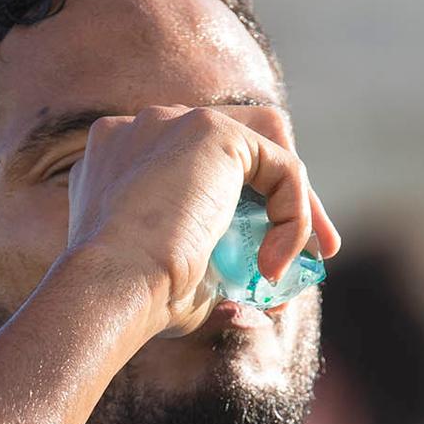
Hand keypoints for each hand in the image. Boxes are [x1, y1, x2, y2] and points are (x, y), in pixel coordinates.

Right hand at [59, 104, 340, 337]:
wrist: (110, 288)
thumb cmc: (135, 302)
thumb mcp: (179, 280)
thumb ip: (216, 267)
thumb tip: (262, 297)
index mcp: (118, 164)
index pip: (195, 168)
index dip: (240, 207)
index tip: (269, 259)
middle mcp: (141, 130)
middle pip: (234, 149)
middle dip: (280, 199)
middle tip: (313, 253)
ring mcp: (172, 122)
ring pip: (264, 150)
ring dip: (295, 204)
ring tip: (311, 258)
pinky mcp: (209, 129)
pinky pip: (280, 168)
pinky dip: (294, 217)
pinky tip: (275, 264)